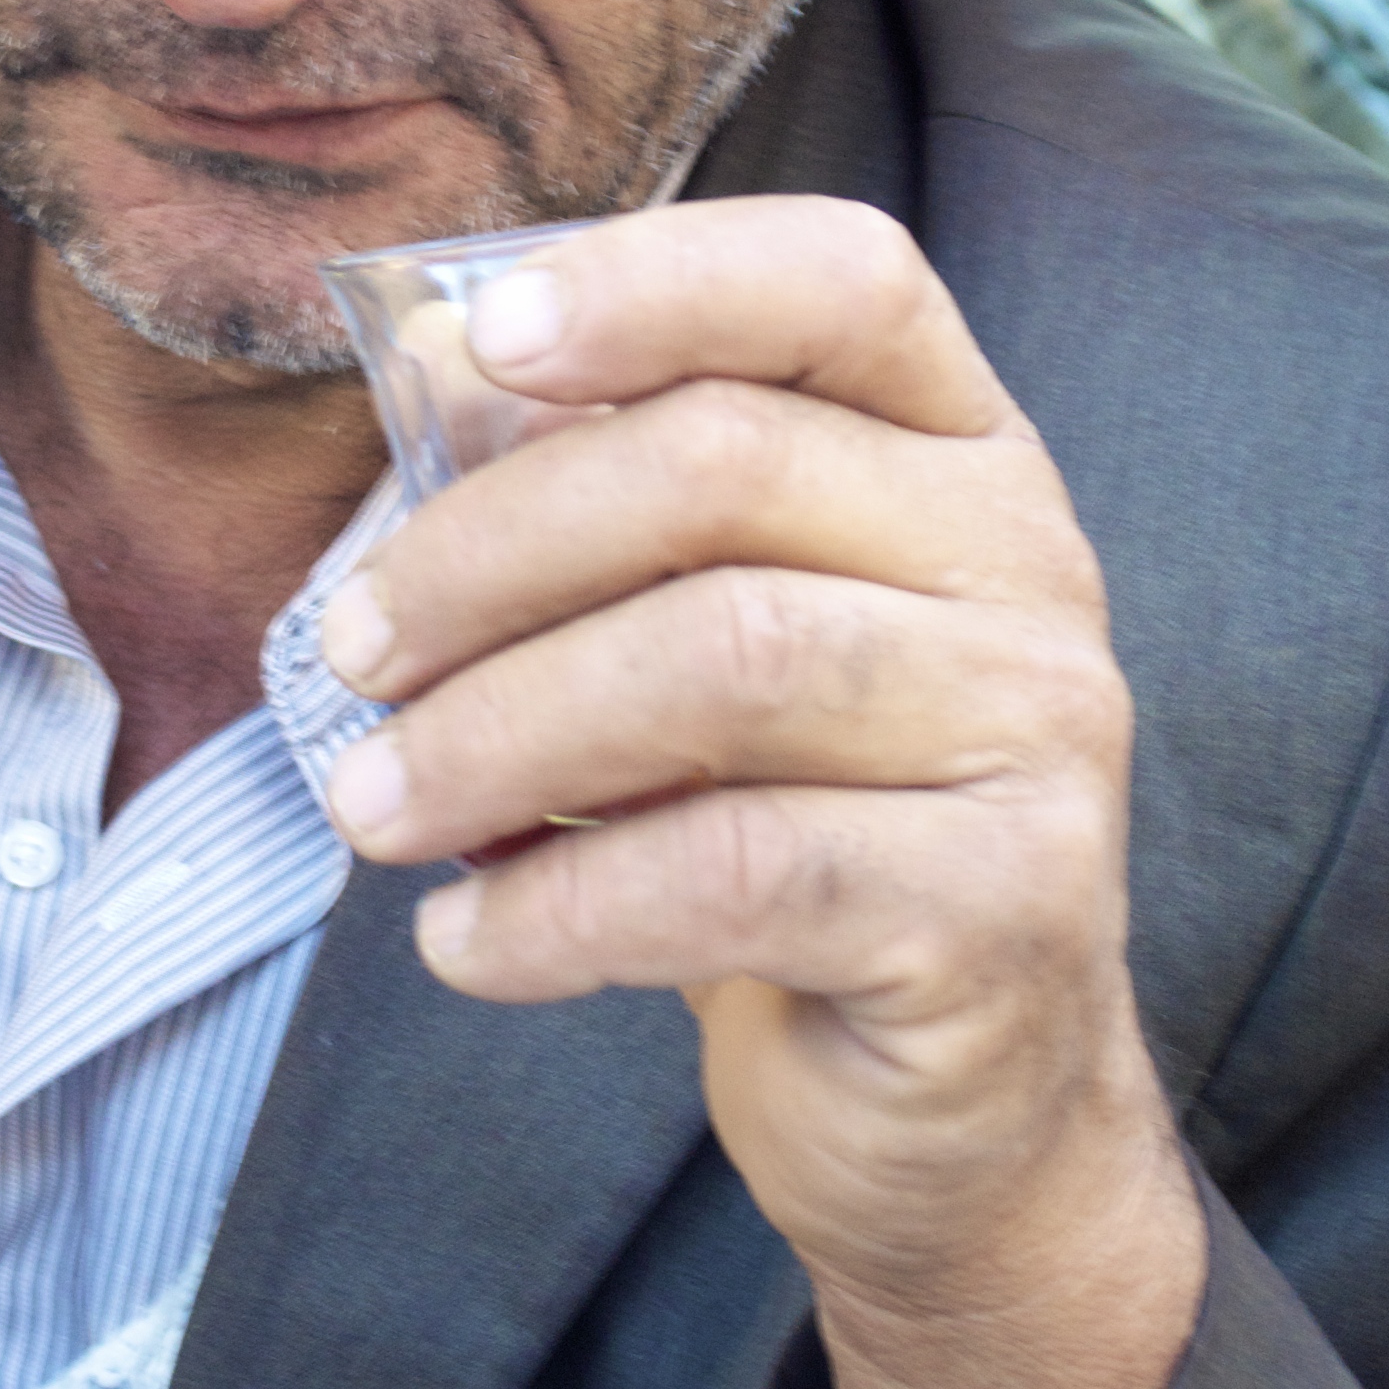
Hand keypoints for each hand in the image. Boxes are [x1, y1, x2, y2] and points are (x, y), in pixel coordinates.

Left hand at [319, 196, 1205, 1388]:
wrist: (958, 1109)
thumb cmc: (784, 820)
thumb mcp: (683, 633)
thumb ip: (585, 492)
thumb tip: (421, 347)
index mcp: (958, 446)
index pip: (844, 279)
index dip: (659, 280)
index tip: (480, 340)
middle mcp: (1025, 559)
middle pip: (730, 465)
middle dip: (491, 551)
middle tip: (348, 650)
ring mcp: (1040, 730)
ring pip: (729, 660)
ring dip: (499, 732)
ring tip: (372, 807)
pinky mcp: (1007, 906)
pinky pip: (741, 871)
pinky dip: (560, 905)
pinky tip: (464, 941)